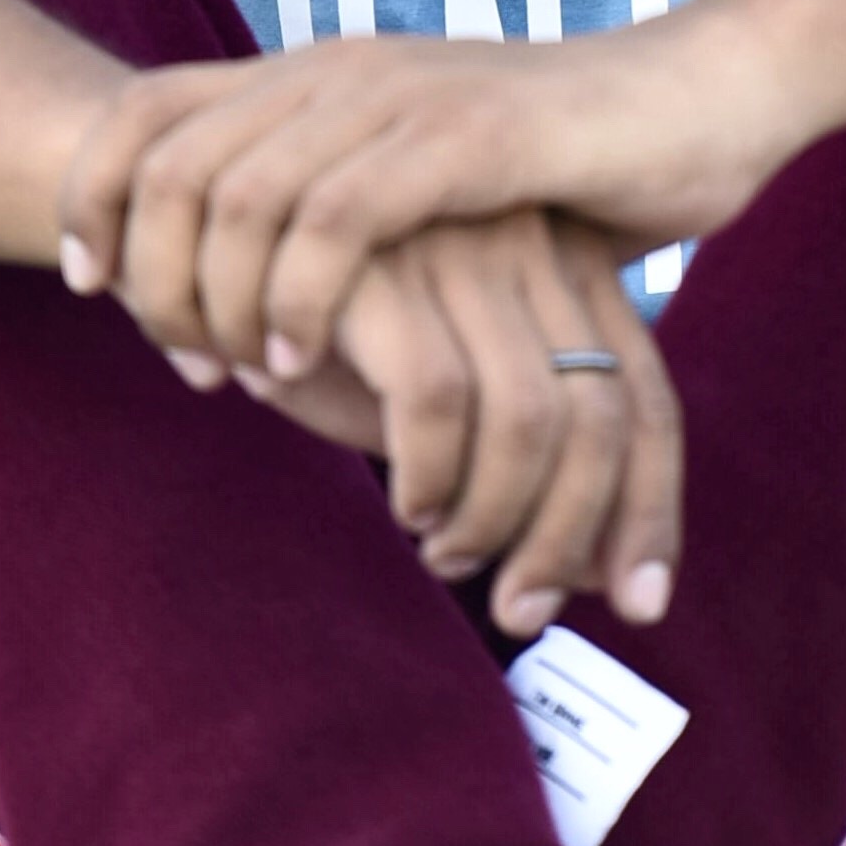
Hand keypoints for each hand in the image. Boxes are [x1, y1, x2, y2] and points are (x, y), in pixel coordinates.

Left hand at [56, 14, 793, 387]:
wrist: (705, 96)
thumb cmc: (568, 163)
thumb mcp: (421, 177)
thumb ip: (335, 206)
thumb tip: (243, 282)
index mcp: (317, 70)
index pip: (145, 110)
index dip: (92, 195)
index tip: (89, 288)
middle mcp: (341, 67)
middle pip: (169, 164)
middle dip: (152, 278)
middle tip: (184, 365)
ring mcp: (402, 94)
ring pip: (239, 195)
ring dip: (220, 301)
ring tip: (245, 377)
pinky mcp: (465, 136)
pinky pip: (338, 217)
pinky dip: (300, 299)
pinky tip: (304, 363)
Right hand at [249, 210, 678, 635]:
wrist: (195, 235)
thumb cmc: (326, 332)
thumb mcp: (438, 390)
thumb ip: (514, 461)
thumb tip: (601, 579)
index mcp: (563, 265)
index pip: (646, 400)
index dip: (650, 513)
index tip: (639, 603)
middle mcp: (529, 243)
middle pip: (606, 416)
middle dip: (571, 538)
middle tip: (521, 609)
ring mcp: (458, 244)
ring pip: (531, 418)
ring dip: (495, 520)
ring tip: (445, 554)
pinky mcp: (382, 258)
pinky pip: (437, 397)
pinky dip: (429, 475)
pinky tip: (403, 504)